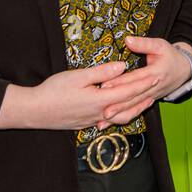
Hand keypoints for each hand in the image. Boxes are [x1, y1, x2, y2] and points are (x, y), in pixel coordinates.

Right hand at [2, 61, 153, 130]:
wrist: (34, 111)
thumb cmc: (53, 91)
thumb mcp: (78, 76)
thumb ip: (102, 72)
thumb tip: (122, 67)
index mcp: (100, 100)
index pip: (128, 91)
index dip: (144, 83)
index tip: (156, 76)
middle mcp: (100, 114)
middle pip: (128, 106)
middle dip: (144, 95)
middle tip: (157, 86)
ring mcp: (92, 121)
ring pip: (120, 116)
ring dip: (134, 108)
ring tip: (145, 101)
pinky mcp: (85, 124)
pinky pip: (109, 120)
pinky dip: (120, 115)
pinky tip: (120, 111)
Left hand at [96, 36, 191, 127]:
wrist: (184, 71)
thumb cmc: (170, 56)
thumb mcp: (160, 45)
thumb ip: (144, 43)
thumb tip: (128, 40)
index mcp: (155, 73)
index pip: (135, 79)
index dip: (120, 82)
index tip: (105, 85)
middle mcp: (153, 87)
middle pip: (134, 97)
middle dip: (118, 104)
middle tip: (103, 110)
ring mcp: (151, 96)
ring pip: (134, 107)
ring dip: (119, 114)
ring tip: (105, 119)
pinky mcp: (148, 101)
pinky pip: (135, 110)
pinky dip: (123, 117)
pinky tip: (111, 122)